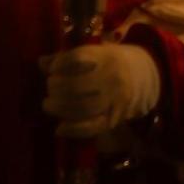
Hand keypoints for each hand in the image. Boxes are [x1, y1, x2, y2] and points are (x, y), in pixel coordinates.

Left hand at [42, 43, 160, 138]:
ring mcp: (113, 100)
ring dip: (60, 109)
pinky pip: (92, 128)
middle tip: (49, 89)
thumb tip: (41, 63)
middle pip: (77, 85)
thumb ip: (66, 58)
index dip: (59, 65)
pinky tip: (59, 129)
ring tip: (49, 105)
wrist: (142, 78)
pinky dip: (73, 130)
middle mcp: (111, 78)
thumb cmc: (109, 63)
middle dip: (56, 88)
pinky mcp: (113, 119)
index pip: (77, 59)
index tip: (51, 69)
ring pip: (82, 108)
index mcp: (106, 57)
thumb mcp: (93, 53)